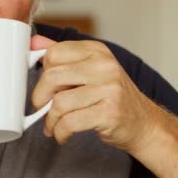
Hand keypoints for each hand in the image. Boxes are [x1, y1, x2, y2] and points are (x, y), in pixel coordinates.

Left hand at [30, 35, 158, 152]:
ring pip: (59, 103)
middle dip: (40, 98)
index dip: (43, 72)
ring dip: (50, 120)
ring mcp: (109, 89)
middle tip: (42, 108)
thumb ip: (63, 56)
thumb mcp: (90, 70)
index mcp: (96, 51)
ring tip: (53, 125)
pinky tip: (63, 134)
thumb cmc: (112, 97)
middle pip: (52, 77)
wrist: (143, 123)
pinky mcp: (109, 113)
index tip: (44, 87)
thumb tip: (34, 43)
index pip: (54, 53)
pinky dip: (60, 132)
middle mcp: (104, 66)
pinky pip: (69, 122)